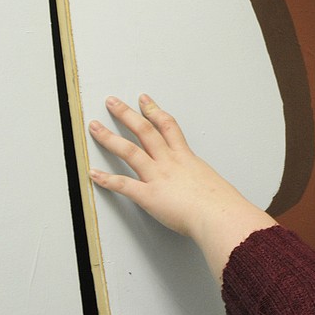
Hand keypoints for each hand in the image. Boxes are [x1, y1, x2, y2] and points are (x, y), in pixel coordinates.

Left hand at [89, 96, 275, 278]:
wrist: (218, 214)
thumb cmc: (221, 203)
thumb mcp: (213, 185)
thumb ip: (202, 183)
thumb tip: (204, 189)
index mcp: (185, 157)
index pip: (168, 126)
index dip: (154, 110)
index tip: (144, 100)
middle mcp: (169, 162)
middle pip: (144, 131)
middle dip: (126, 114)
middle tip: (112, 102)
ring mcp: (157, 177)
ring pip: (130, 151)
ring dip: (109, 137)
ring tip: (95, 127)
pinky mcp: (149, 196)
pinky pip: (123, 185)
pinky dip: (106, 179)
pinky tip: (93, 173)